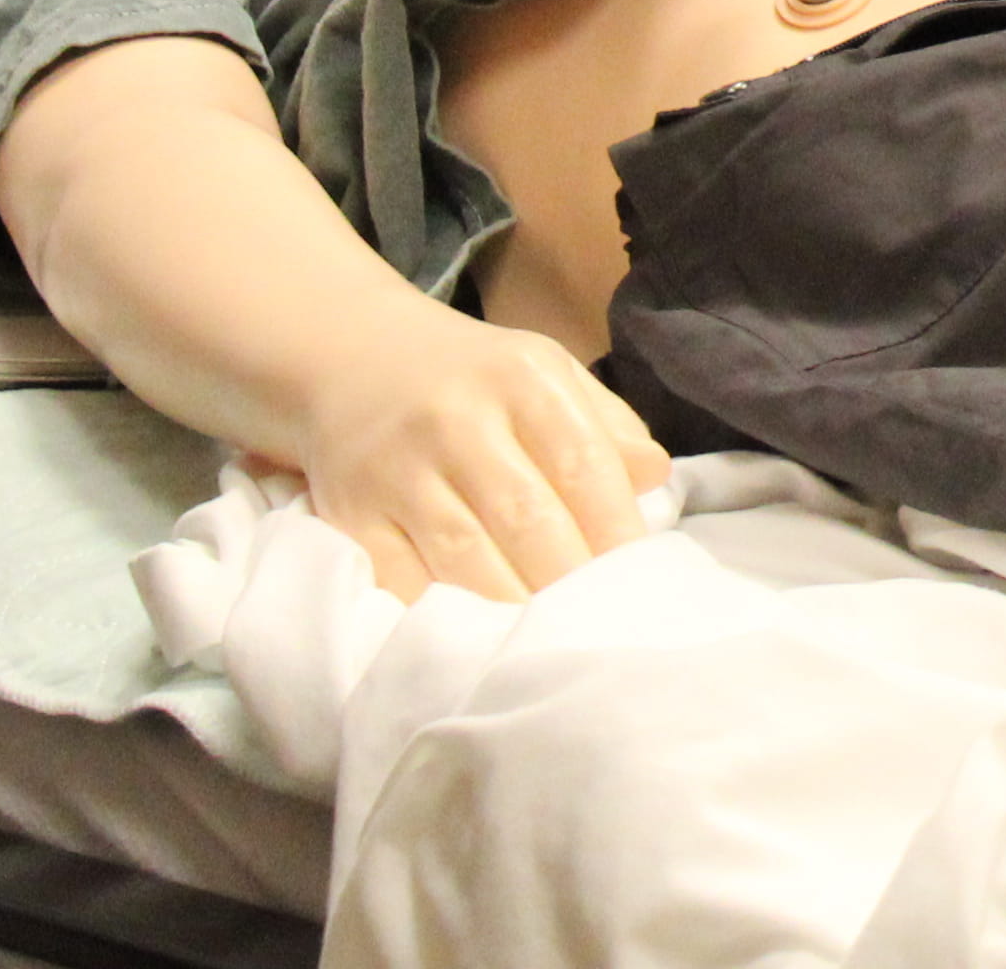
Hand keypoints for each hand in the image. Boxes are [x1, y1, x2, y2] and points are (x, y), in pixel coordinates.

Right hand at [280, 306, 671, 604]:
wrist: (351, 357)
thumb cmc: (473, 380)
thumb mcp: (545, 376)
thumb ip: (605, 427)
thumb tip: (654, 479)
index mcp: (522, 378)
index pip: (583, 464)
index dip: (616, 530)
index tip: (637, 581)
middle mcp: (457, 418)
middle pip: (526, 517)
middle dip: (569, 581)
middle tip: (597, 628)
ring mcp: (397, 468)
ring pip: (464, 557)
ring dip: (511, 609)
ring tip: (545, 647)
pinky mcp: (351, 513)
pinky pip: (399, 581)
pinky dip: (437, 615)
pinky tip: (470, 640)